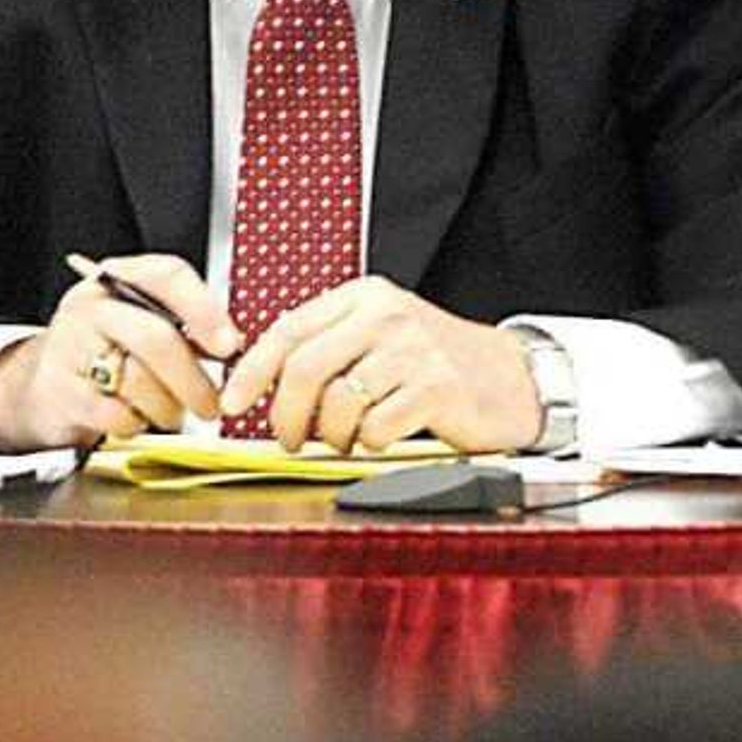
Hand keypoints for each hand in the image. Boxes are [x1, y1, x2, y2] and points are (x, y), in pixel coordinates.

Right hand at [0, 253, 239, 451]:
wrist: (45, 385)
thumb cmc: (106, 353)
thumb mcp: (140, 324)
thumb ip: (184, 326)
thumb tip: (232, 347)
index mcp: (118, 280)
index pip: (168, 275)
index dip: (204, 310)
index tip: (229, 345)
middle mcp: (91, 307)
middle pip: (156, 339)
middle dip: (193, 380)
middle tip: (211, 405)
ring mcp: (70, 346)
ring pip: (140, 382)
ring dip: (167, 409)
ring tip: (169, 414)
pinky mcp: (60, 390)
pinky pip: (116, 414)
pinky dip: (135, 424)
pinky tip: (134, 419)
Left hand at [227, 277, 542, 452]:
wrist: (510, 379)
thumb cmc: (434, 364)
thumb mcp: (378, 338)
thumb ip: (326, 349)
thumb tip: (260, 383)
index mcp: (363, 298)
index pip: (288, 331)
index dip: (252, 371)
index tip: (231, 402)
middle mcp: (386, 316)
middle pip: (305, 368)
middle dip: (285, 414)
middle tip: (288, 438)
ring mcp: (413, 350)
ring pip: (338, 402)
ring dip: (331, 435)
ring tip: (345, 439)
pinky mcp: (436, 387)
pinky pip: (376, 427)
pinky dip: (370, 443)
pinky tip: (382, 437)